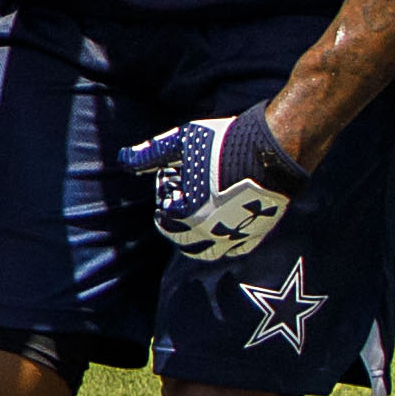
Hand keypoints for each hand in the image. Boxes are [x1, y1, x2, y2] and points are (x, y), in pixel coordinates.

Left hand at [129, 107, 295, 259]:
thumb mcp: (181, 142)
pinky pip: (234, 250)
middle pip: (181, 239)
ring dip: (195, 240)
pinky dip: (224, 242)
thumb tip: (122, 158)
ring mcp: (234, 237)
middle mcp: (209, 232)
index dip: (166, 193)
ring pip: (206, 252)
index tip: (174, 175)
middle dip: (175, 222)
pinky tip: (225, 223)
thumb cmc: (224, 143)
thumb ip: (150, 155)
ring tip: (198, 218)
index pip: (164, 215)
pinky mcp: (255, 235)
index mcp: (187, 214)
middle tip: (181, 200)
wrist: (272, 150)